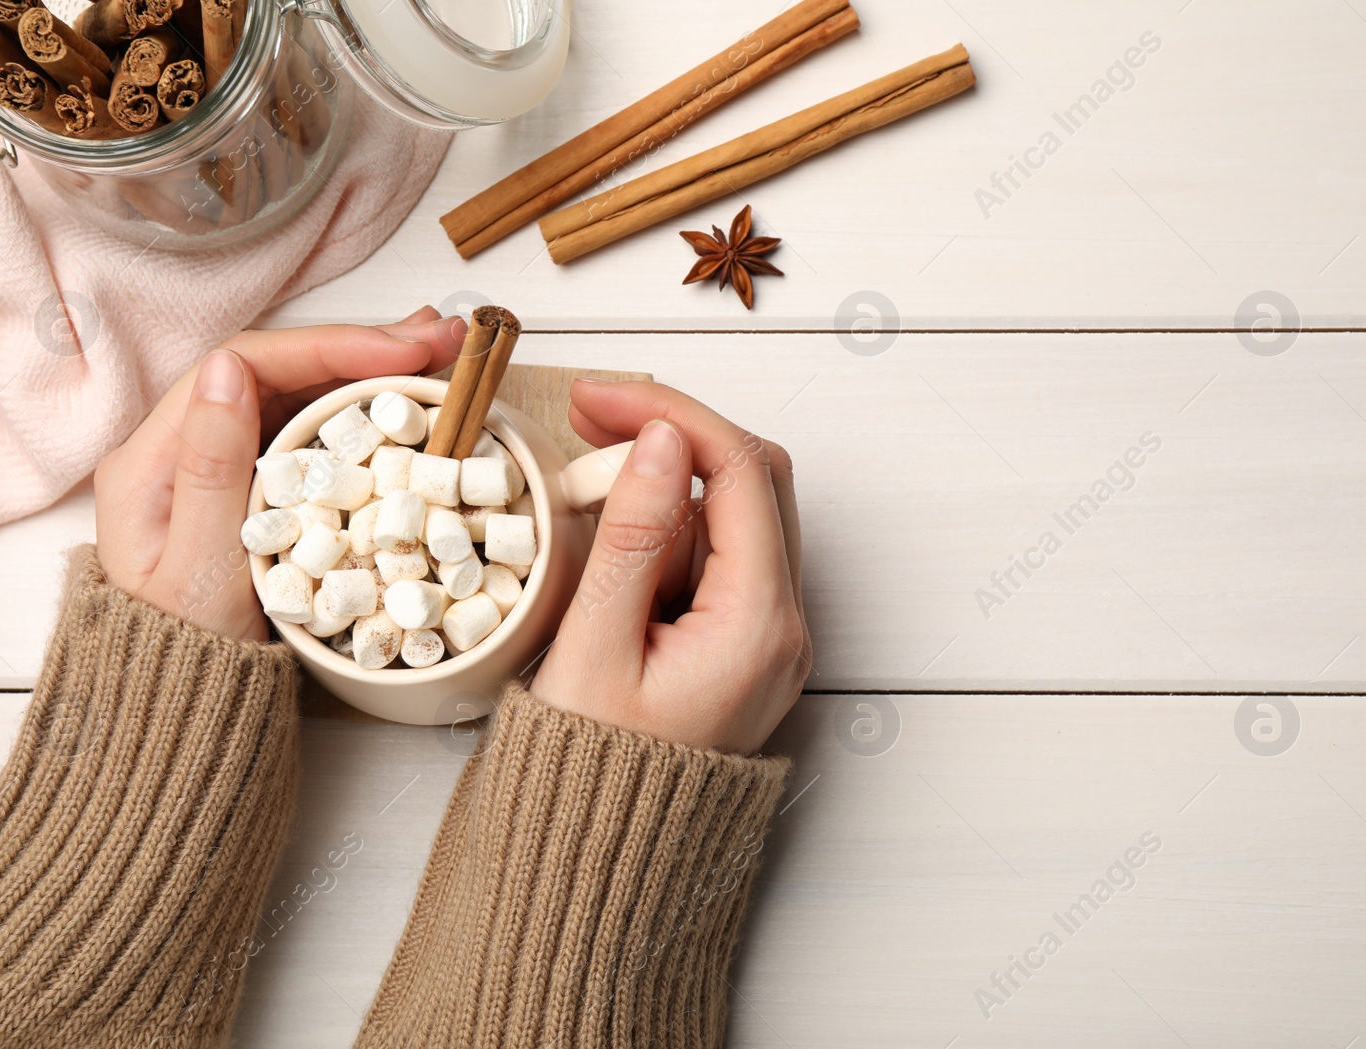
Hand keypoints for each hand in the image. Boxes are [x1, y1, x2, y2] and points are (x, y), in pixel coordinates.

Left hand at [93, 308, 464, 640]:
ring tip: (435, 354)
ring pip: (295, 395)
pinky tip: (401, 400)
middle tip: (441, 338)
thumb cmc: (186, 658)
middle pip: (277, 370)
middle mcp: (178, 450)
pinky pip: (303, 434)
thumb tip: (226, 366)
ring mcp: (215, 469)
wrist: (180, 719)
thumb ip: (212, 467)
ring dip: (367, 370)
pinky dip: (357, 410)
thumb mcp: (201, 570)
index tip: (403, 351)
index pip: (247, 365)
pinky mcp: (250, 493)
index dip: (330, 347)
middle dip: (362, 348)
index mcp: (152, 458)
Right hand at [531, 380, 809, 754]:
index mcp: (759, 625)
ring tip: (582, 492)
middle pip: (753, 481)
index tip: (599, 397)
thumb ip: (632, 536)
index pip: (740, 471)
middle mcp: (783, 626)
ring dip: (666, 484)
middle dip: (675, 436)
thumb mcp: (595, 647)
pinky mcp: (744, 644)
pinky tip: (611, 536)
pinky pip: (720, 557)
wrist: (603, 862)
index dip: (672, 414)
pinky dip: (669, 529)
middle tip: (589, 419)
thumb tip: (663, 440)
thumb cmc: (592, 776)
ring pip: (736, 514)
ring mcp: (769, 636)